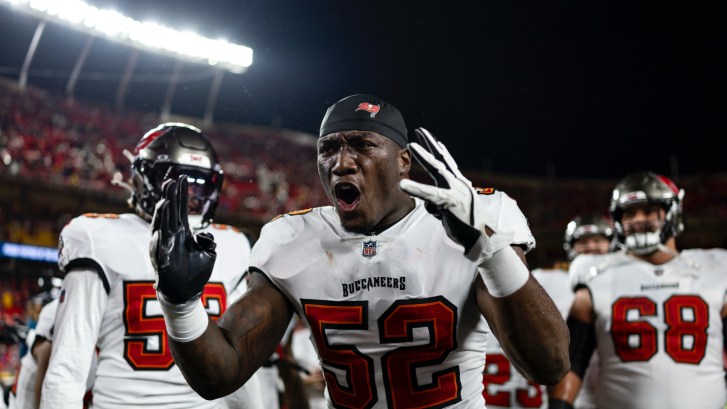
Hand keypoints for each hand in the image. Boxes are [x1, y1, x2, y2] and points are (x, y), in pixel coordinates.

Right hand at [150, 175, 215, 303]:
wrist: (186, 294)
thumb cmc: (195, 273)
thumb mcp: (209, 254)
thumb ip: (209, 241)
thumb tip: (205, 235)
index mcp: (182, 233)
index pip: (180, 209)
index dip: (181, 194)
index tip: (182, 178)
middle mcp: (171, 237)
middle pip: (169, 213)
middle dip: (170, 198)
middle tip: (172, 181)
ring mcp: (164, 248)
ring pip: (161, 228)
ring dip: (162, 215)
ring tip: (165, 202)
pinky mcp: (161, 262)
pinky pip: (158, 250)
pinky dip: (159, 240)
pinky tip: (160, 233)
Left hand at [399, 128, 511, 259]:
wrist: (483, 239)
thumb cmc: (467, 225)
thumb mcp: (452, 210)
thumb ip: (440, 203)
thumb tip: (430, 205)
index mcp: (460, 185)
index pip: (447, 163)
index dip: (438, 150)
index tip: (430, 138)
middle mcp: (458, 184)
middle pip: (441, 159)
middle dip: (430, 144)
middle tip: (419, 130)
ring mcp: (455, 191)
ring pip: (436, 170)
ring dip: (423, 156)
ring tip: (411, 145)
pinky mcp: (450, 202)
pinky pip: (430, 194)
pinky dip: (416, 189)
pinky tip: (403, 185)